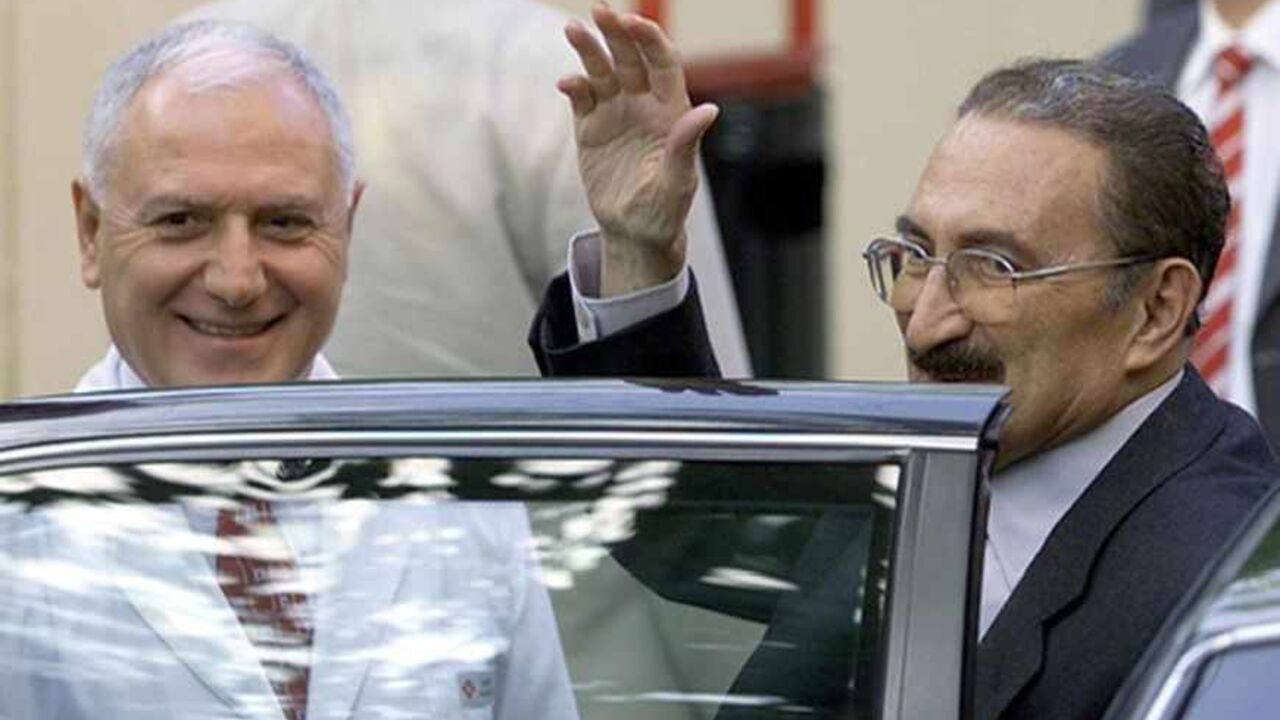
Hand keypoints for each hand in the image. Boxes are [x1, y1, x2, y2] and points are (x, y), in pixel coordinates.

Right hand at [559, 3, 718, 295]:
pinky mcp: (590, 128)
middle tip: (600, 10)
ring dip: (589, 49)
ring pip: (602, 71)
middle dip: (616, 33)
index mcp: (670, 111)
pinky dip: (573, 86)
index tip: (634, 24)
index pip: (663, 64)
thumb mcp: (677, 182)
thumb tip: (709, 110)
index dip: (650, 41)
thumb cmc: (665, 211)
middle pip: (630, 58)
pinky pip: (581, 97)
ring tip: (572, 28)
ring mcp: (615, 113)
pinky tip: (566, 83)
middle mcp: (643, 104)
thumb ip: (686, 145)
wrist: (634, 232)